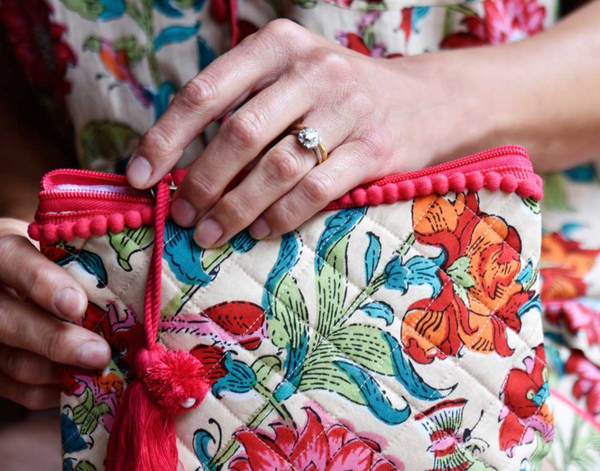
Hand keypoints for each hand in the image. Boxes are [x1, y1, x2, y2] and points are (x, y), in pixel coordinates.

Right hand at [0, 219, 110, 409]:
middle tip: (100, 352)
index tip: (77, 304)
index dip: (41, 283)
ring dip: (61, 371)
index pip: (12, 261)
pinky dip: (55, 391)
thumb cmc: (59, 260)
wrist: (26, 283)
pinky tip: (85, 382)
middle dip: (56, 341)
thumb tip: (141, 283)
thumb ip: (84, 263)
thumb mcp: (63, 249)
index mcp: (2, 254)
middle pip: (7, 321)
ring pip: (14, 362)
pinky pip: (21, 391)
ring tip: (100, 368)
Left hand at [126, 19, 478, 247]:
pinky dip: (281, 217)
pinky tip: (261, 232)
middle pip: (238, 134)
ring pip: (275, 168)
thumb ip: (244, 108)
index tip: (139, 177)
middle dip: (201, 183)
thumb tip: (182, 165)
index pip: (206, 93)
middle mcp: (312, 70)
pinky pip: (315, 191)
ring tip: (210, 234)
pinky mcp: (374, 149)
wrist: (425, 101)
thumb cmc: (341, 97)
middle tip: (182, 216)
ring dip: (235, 208)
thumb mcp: (292, 79)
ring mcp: (347, 108)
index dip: (165, 139)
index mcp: (278, 46)